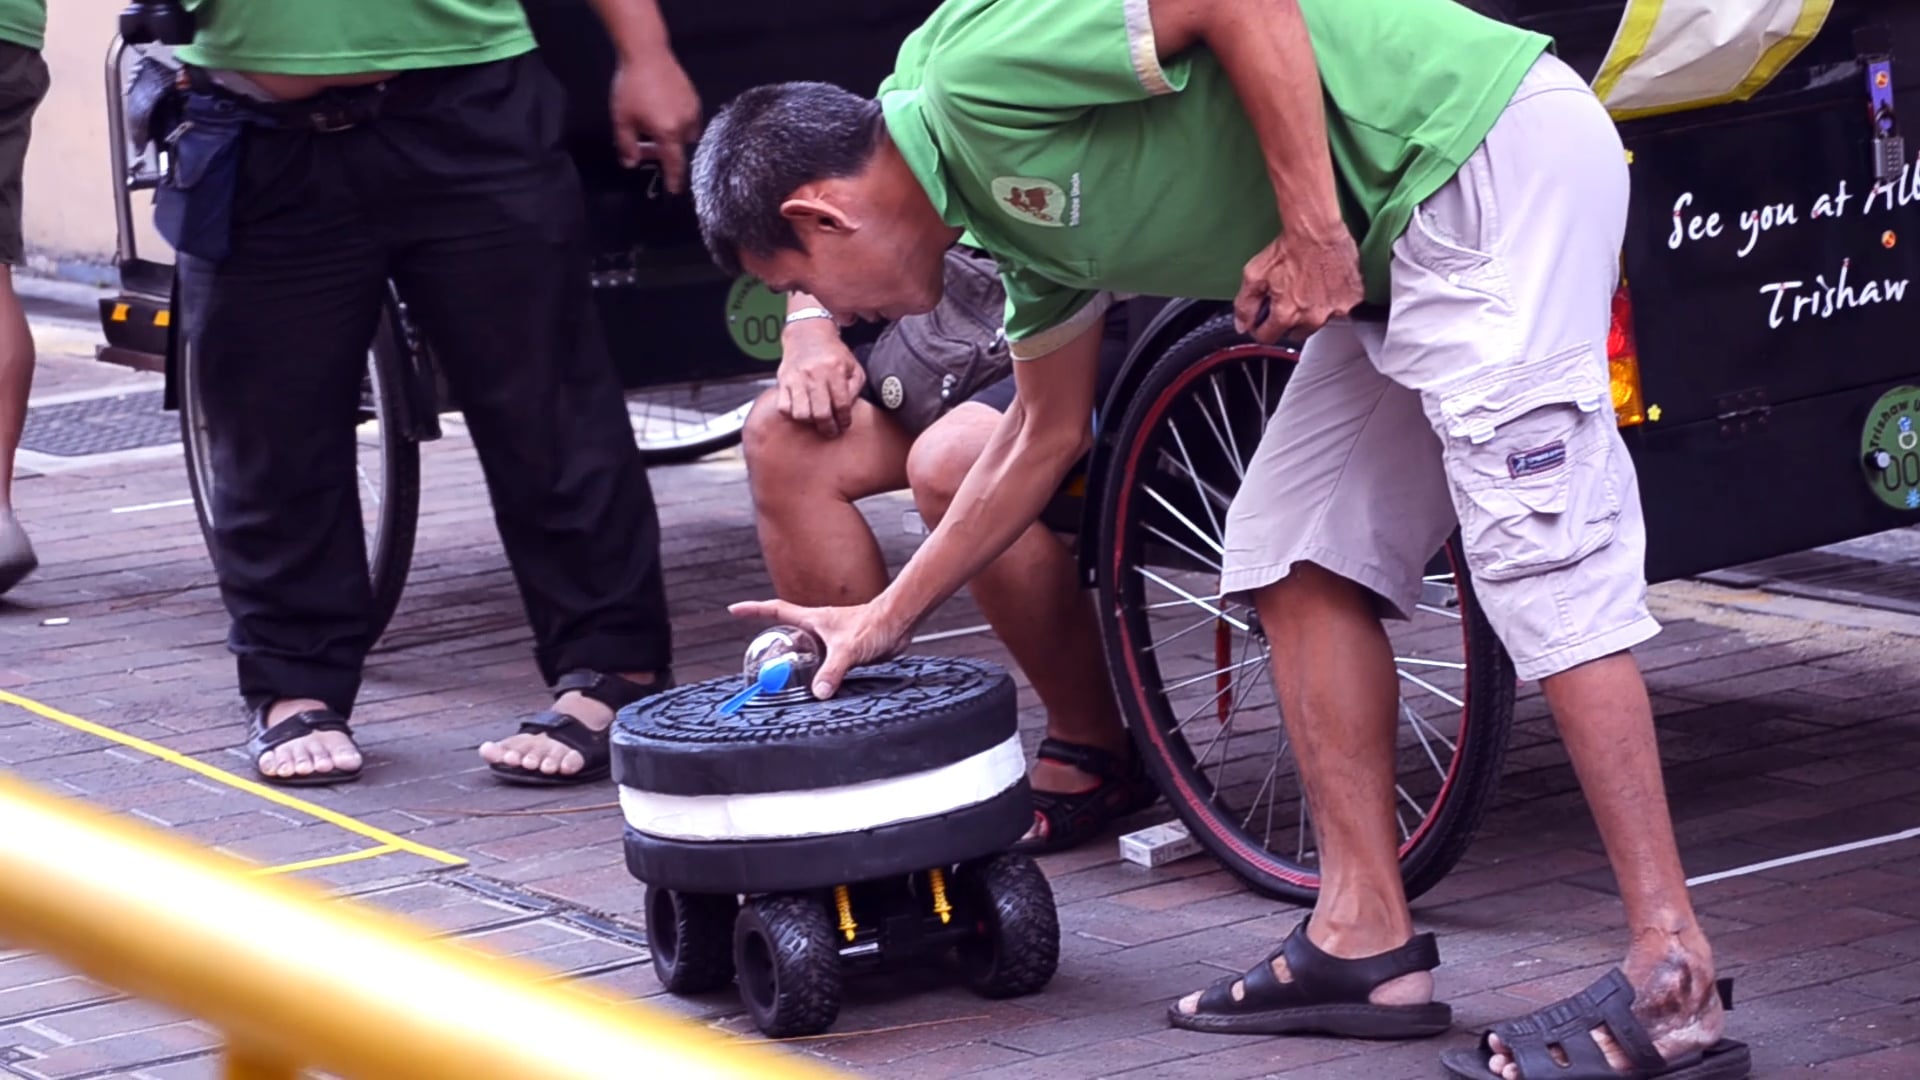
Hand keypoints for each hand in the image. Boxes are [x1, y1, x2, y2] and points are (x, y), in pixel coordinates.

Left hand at [609, 54, 701, 191]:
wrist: (646, 53)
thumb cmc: (631, 87)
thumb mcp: (621, 119)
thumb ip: (626, 145)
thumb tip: (631, 164)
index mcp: (668, 132)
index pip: (674, 163)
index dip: (674, 179)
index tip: (674, 191)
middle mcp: (686, 123)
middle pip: (679, 148)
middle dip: (664, 150)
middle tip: (644, 145)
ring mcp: (693, 109)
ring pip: (686, 133)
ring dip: (672, 135)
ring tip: (653, 125)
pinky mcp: (694, 97)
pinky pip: (690, 118)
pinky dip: (678, 121)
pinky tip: (662, 109)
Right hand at [728, 599, 909, 698]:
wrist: (899, 623)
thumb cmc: (875, 624)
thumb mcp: (848, 650)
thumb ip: (832, 671)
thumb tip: (818, 692)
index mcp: (813, 620)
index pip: (775, 610)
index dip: (753, 610)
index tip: (733, 610)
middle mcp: (818, 628)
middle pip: (786, 632)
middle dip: (770, 641)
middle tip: (756, 657)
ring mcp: (830, 639)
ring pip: (803, 648)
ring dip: (791, 658)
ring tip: (779, 675)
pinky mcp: (843, 650)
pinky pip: (820, 661)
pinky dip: (812, 670)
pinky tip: (813, 683)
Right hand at [777, 320, 864, 437]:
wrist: (807, 334)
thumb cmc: (832, 352)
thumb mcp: (853, 366)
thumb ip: (854, 388)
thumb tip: (847, 409)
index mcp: (835, 370)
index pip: (841, 404)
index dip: (844, 420)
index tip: (844, 424)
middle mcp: (815, 374)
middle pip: (821, 413)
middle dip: (828, 428)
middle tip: (831, 431)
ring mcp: (797, 378)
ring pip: (801, 414)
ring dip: (810, 423)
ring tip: (816, 421)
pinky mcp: (783, 381)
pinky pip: (784, 408)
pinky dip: (792, 415)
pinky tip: (802, 411)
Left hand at [1234, 228, 1363, 343]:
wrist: (1317, 229)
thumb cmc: (1289, 248)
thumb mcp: (1254, 274)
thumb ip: (1245, 304)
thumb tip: (1242, 325)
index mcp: (1287, 314)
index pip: (1269, 337)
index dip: (1261, 328)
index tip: (1263, 321)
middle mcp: (1313, 317)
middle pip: (1296, 333)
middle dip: (1289, 321)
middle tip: (1289, 299)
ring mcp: (1336, 309)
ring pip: (1319, 321)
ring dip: (1313, 311)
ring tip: (1309, 288)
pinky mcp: (1353, 299)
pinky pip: (1341, 308)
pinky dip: (1333, 300)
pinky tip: (1325, 284)